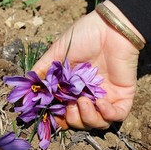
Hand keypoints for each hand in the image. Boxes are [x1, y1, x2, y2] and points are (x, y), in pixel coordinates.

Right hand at [32, 0, 143, 129]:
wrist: (109, 26)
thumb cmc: (84, 35)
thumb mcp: (58, 51)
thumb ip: (44, 69)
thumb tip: (27, 84)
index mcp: (73, 87)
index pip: (64, 111)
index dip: (57, 117)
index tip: (50, 113)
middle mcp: (89, 94)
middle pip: (80, 121)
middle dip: (72, 120)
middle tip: (69, 107)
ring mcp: (107, 96)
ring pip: (99, 123)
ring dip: (88, 118)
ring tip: (83, 102)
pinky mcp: (123, 95)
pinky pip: (118, 115)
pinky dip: (108, 114)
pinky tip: (100, 102)